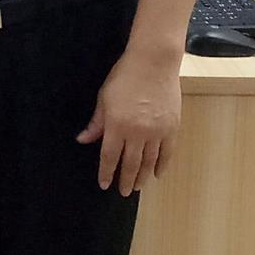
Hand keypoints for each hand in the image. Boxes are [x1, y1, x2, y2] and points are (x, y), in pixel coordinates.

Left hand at [76, 48, 180, 195]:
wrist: (154, 63)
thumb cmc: (124, 76)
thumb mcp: (104, 97)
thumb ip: (96, 122)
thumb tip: (83, 140)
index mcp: (117, 125)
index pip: (109, 156)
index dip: (106, 172)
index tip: (104, 184)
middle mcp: (137, 133)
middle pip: (131, 163)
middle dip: (126, 179)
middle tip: (123, 192)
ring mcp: (157, 131)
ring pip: (149, 162)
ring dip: (143, 177)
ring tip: (138, 187)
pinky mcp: (172, 127)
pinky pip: (167, 153)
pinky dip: (162, 165)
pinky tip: (158, 174)